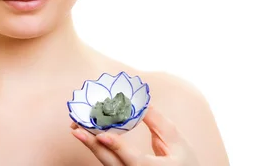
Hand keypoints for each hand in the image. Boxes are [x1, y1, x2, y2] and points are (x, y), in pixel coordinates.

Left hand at [71, 105, 199, 165]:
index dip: (118, 148)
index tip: (102, 136)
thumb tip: (138, 101)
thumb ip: (158, 122)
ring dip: (91, 146)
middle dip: (93, 146)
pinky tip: (87, 135)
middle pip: (113, 164)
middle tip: (77, 129)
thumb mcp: (177, 142)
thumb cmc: (183, 161)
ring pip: (107, 164)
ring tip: (77, 128)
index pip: (135, 161)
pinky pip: (108, 162)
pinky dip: (98, 148)